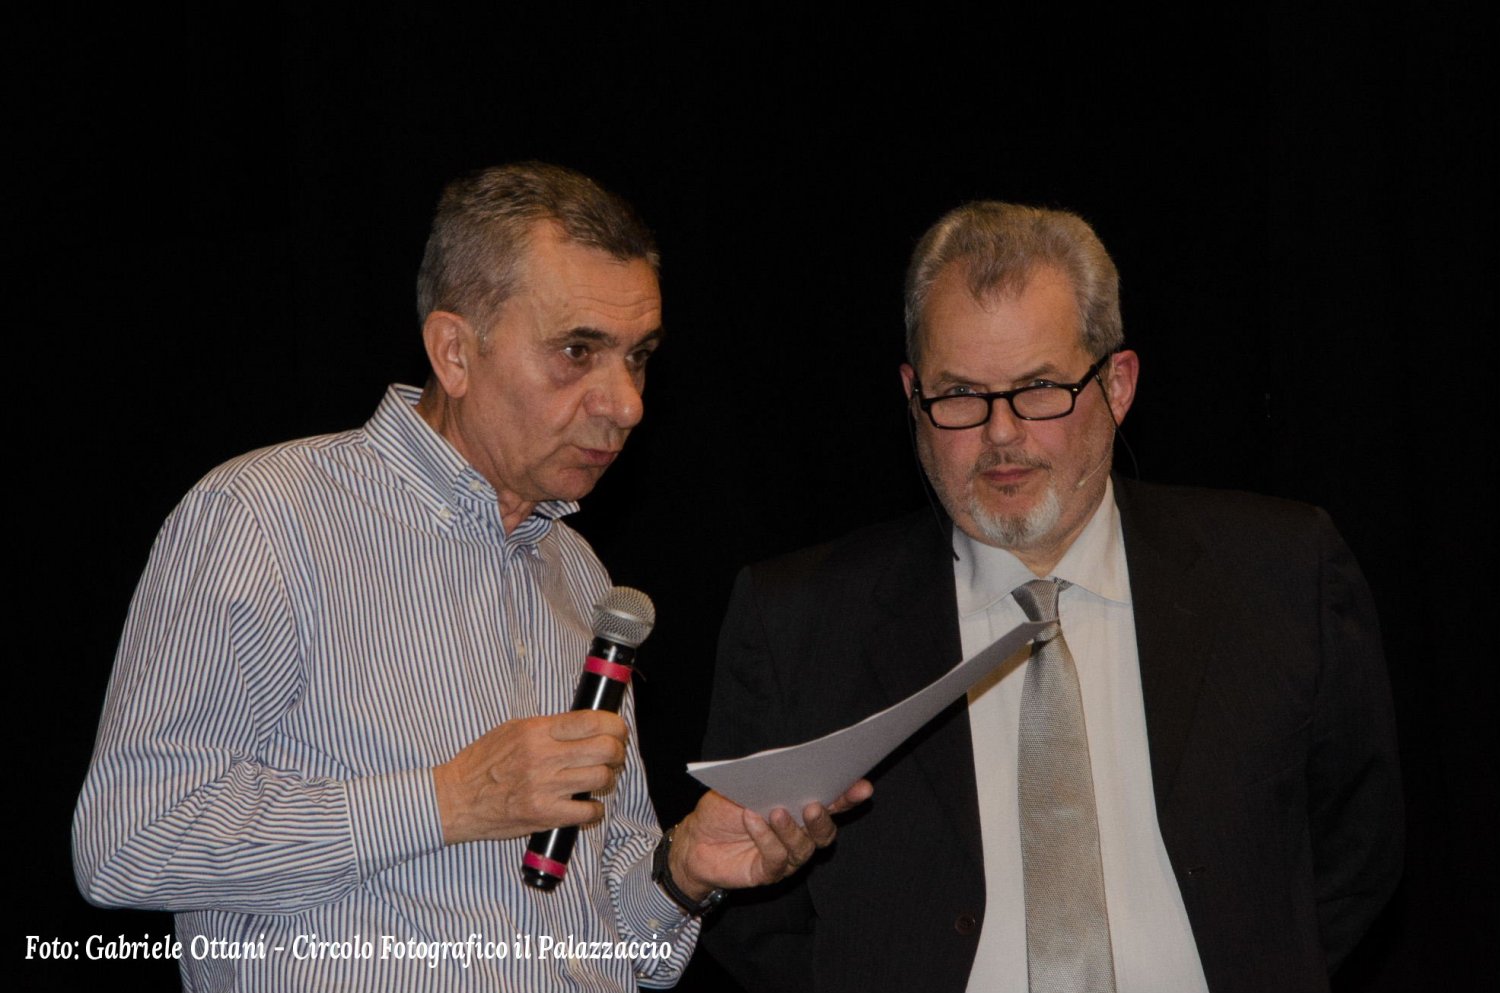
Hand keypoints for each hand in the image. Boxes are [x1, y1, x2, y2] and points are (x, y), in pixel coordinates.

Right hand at [432, 711, 627, 844]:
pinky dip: (594, 810)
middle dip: (617, 751)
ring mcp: (545, 788)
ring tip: (598, 779)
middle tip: (613, 756)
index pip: (592, 722)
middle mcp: (543, 757)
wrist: (456, 799)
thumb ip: (547, 727)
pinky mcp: (544, 815)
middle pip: (605, 749)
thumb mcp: (511, 731)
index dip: (615, 725)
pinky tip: (586, 806)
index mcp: (536, 732)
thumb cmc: (481, 764)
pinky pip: (588, 811)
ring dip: (607, 779)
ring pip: (601, 778)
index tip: (617, 730)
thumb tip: (583, 724)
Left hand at [667, 781, 872, 898]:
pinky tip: (753, 820)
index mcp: (800, 807)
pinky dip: (765, 838)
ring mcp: (787, 856)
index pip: (832, 801)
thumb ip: (767, 778)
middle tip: (814, 804)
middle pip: (826, 830)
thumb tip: (787, 766)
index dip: (849, 795)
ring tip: (777, 811)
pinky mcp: (769, 873)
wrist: (694, 839)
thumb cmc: (723, 808)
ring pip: (804, 847)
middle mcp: (800, 833)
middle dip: (825, 817)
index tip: (862, 786)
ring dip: (791, 829)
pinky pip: (777, 858)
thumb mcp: (743, 784)